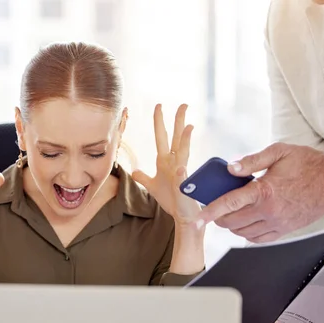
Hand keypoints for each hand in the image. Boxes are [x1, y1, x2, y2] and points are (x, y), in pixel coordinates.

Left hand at [132, 104, 200, 226]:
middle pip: (177, 138)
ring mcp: (181, 173)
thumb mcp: (152, 186)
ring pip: (184, 152)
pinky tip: (182, 167)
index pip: (162, 137)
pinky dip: (182, 172)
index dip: (159, 122)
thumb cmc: (171, 199)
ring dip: (186, 139)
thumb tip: (134, 170)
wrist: (182, 216)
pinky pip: (182, 178)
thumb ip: (143, 177)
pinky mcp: (184, 186)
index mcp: (166, 161)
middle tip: (183, 104)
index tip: (159, 106)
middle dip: (178, 121)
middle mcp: (175, 163)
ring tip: (189, 125)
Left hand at [196, 143, 323, 242]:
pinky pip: (258, 239)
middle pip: (232, 222)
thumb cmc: (307, 163)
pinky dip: (247, 234)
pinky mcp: (285, 230)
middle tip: (216, 207)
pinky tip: (246, 222)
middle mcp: (269, 210)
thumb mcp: (278, 152)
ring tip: (231, 212)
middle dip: (218, 217)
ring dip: (232, 225)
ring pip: (243, 233)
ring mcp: (278, 223)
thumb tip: (230, 168)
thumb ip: (251, 160)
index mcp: (264, 191)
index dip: (209, 212)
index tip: (197, 219)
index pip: (229, 204)